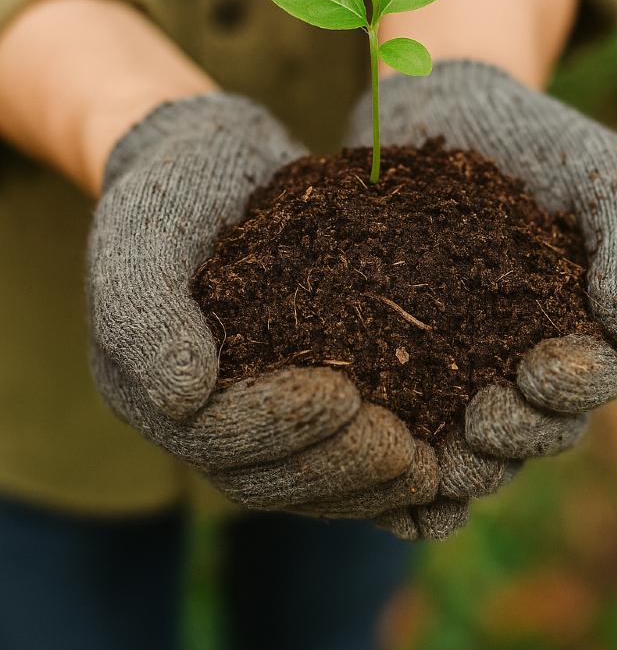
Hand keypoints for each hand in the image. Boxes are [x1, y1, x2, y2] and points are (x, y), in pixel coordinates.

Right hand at [88, 93, 437, 521]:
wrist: (216, 164)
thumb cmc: (178, 187)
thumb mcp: (147, 228)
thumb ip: (149, 310)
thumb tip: (184, 399)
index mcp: (152, 388)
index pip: (211, 436)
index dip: (277, 427)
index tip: (345, 397)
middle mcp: (199, 416)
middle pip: (263, 476)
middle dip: (337, 469)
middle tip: (409, 455)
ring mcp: (250, 410)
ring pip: (302, 479)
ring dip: (366, 485)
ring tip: (432, 469)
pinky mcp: (296, 396)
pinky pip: (334, 451)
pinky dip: (378, 471)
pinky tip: (436, 459)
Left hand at [346, 61, 616, 538]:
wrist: (442, 110)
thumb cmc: (532, 138)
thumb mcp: (604, 173)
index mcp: (585, 324)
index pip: (595, 378)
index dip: (574, 389)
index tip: (540, 371)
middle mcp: (529, 355)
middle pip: (537, 425)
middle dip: (517, 435)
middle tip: (482, 426)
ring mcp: (466, 363)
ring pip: (477, 441)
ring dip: (463, 464)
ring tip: (435, 463)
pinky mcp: (405, 360)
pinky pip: (412, 423)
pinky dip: (407, 460)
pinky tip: (389, 469)